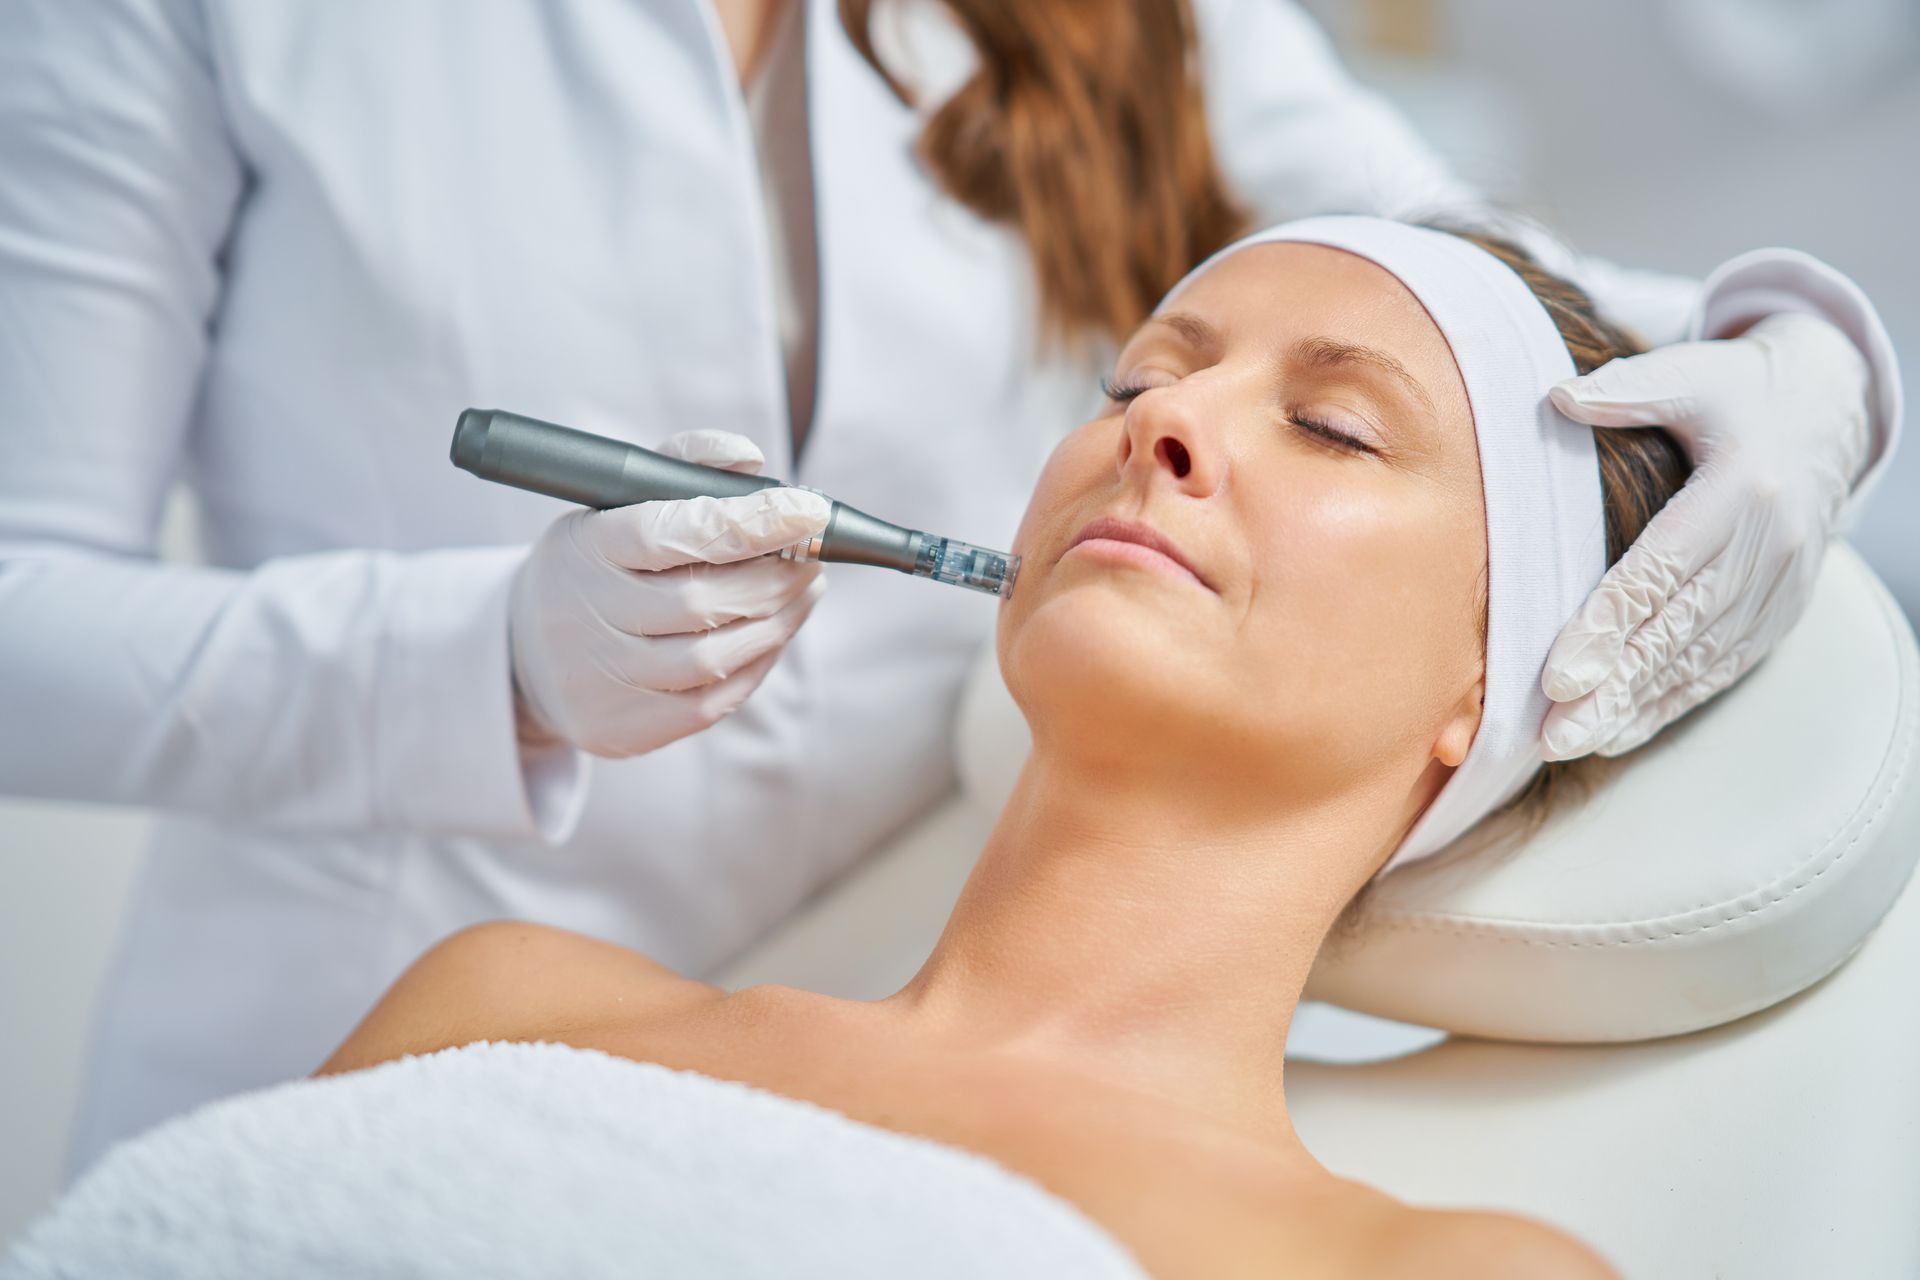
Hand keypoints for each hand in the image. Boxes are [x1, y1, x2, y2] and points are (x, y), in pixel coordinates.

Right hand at [509, 429, 829, 757]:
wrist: (523, 653)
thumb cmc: (595, 563)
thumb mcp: (616, 501)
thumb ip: (683, 466)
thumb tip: (749, 456)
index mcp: (589, 547)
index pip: (676, 533)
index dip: (752, 522)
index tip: (808, 509)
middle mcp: (587, 615)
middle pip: (703, 602)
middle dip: (775, 577)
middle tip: (813, 557)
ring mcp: (601, 679)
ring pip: (712, 657)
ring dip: (778, 622)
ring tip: (806, 591)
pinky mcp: (621, 729)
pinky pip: (711, 702)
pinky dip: (757, 665)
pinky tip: (775, 634)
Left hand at [1539, 312, 1870, 758]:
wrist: (1829, 410)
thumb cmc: (1739, 391)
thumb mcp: (1693, 373)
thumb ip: (1628, 389)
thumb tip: (1556, 398)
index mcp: (1744, 488)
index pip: (1663, 569)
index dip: (1608, 626)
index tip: (1557, 674)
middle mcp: (1771, 546)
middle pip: (1679, 631)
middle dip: (1613, 689)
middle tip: (1553, 735)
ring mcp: (1783, 584)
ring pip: (1700, 659)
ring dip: (1635, 707)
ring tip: (1571, 743)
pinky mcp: (1783, 609)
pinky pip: (1725, 666)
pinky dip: (1671, 702)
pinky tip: (1619, 731)